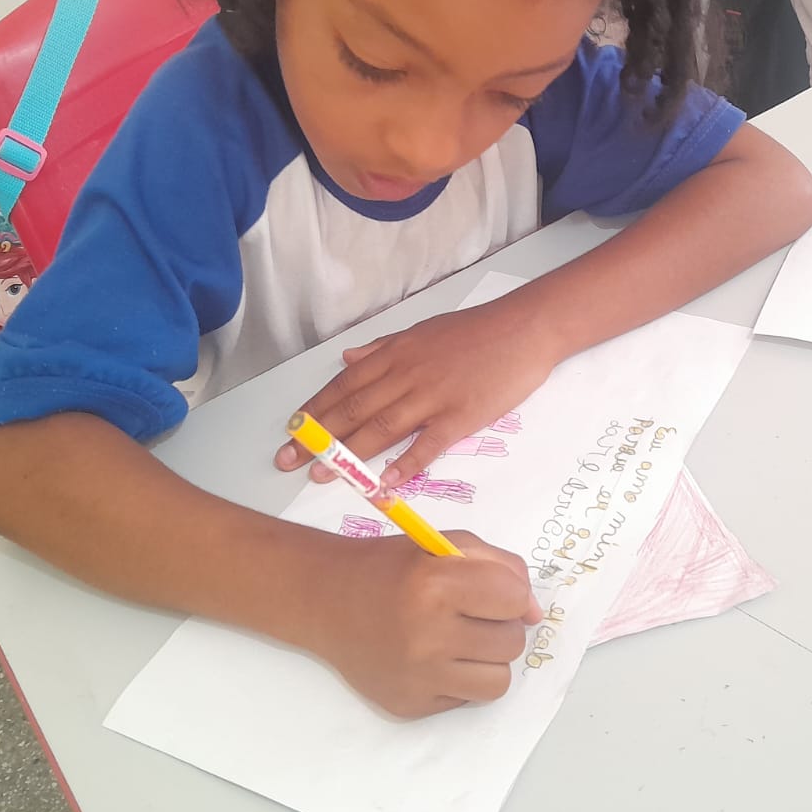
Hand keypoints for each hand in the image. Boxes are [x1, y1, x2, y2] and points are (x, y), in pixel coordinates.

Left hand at [275, 299, 560, 485]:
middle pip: (354, 409)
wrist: (524, 328)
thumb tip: (347, 358)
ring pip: (382, 426)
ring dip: (350, 453)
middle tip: (288, 462)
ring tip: (323, 475)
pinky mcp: (461, 416)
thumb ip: (382, 348)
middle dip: (318, 436)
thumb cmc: (475, 330)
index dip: (315, 409)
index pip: (344, 385)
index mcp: (395, 354)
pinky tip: (386, 483)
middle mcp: (406, 375)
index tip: (290, 430)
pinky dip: (405, 464)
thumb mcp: (421, 331)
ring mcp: (433, 396)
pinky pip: (428, 444)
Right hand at [307, 531, 542, 717]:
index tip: (490, 591)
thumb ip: (501, 567)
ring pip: (498, 681)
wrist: (327, 601)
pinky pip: (465, 700)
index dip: (510, 594)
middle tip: (468, 614)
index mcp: (437, 584)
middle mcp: (428, 634)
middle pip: (511, 644)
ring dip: (486, 660)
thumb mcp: (445, 545)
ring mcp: (418, 676)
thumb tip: (534, 615)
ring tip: (458, 641)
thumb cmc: (393, 567)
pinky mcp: (410, 705)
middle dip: (498, 626)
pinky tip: (433, 659)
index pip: (515, 600)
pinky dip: (459, 680)